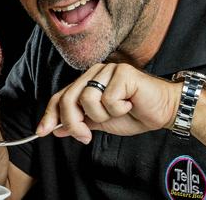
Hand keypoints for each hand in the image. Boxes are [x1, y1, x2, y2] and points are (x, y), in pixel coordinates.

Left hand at [35, 63, 180, 143]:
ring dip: (102, 115)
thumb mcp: (101, 122)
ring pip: (87, 99)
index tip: (41, 132)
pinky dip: (119, 108)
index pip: (60, 96)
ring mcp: (108, 70)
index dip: (49, 115)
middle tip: (85, 136)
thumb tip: (55, 129)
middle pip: (68, 98)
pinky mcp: (122, 72)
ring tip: (119, 111)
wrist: (164, 111)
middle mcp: (94, 72)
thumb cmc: (134, 114)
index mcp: (86, 82)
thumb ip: (79, 122)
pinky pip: (108, 98)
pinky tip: (130, 104)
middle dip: (73, 122)